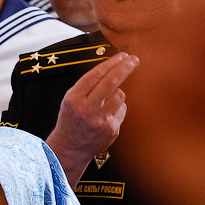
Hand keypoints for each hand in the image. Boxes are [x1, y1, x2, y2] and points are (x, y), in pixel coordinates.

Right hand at [46, 52, 138, 185]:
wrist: (69, 148)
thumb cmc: (71, 120)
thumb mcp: (70, 100)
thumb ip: (87, 85)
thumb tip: (112, 66)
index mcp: (74, 98)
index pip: (96, 74)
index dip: (112, 62)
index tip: (123, 56)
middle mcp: (87, 109)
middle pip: (111, 82)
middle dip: (125, 67)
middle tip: (134, 60)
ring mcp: (100, 120)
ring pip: (120, 95)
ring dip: (117, 94)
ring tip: (106, 102)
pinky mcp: (111, 129)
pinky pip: (121, 110)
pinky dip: (117, 110)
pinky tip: (106, 117)